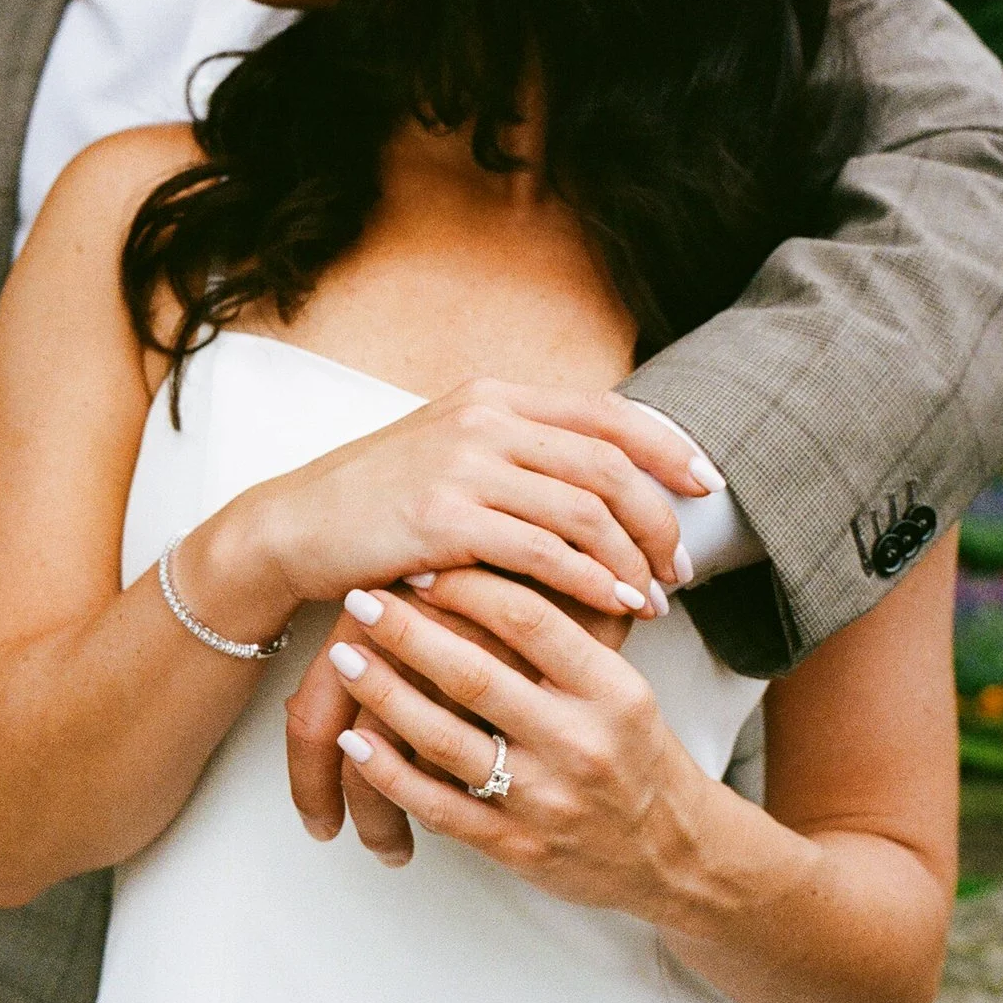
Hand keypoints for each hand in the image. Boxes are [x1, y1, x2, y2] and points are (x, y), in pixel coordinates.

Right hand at [197, 379, 712, 641]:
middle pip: (609, 463)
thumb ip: (517, 453)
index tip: (709, 485)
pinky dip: (593, 580)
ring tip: (655, 597)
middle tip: (682, 565)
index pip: (607, 413)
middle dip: (658, 518)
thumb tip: (598, 477)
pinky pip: (545, 551)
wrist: (294, 527)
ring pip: (585, 509)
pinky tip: (615, 606)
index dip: (668, 447)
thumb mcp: (450, 453)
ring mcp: (464, 465)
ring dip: (632, 557)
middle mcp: (486, 419)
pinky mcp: (444, 518)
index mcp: (495, 396)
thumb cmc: (377, 503)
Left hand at [285, 582, 631, 861]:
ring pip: (445, 739)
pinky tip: (353, 739)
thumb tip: (506, 562)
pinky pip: (437, 805)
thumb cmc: (638, 756)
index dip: (467, 587)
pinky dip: (388, 771)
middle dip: (407, 632)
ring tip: (343, 656)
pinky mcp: (515, 847)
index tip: (422, 565)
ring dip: (384, 693)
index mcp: (612, 691)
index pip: (530, 620)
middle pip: (475, 675)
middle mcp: (579, 742)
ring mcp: (544, 799)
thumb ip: (574, 637)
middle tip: (362, 597)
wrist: (675, 856)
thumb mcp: (626, 688)